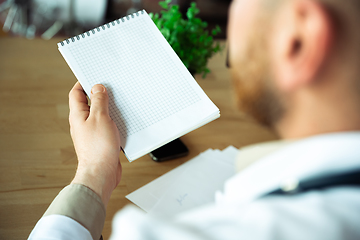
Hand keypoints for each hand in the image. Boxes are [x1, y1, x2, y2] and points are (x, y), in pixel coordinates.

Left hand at [68, 82, 121, 206]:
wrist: (102, 172)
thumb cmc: (98, 148)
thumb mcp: (101, 117)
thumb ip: (99, 101)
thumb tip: (97, 88)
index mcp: (78, 115)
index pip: (76, 93)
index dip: (83, 83)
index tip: (94, 77)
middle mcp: (82, 124)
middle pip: (88, 104)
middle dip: (99, 95)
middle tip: (110, 89)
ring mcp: (91, 133)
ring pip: (99, 116)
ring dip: (108, 110)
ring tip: (118, 105)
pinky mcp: (100, 142)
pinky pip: (106, 127)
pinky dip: (113, 122)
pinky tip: (122, 122)